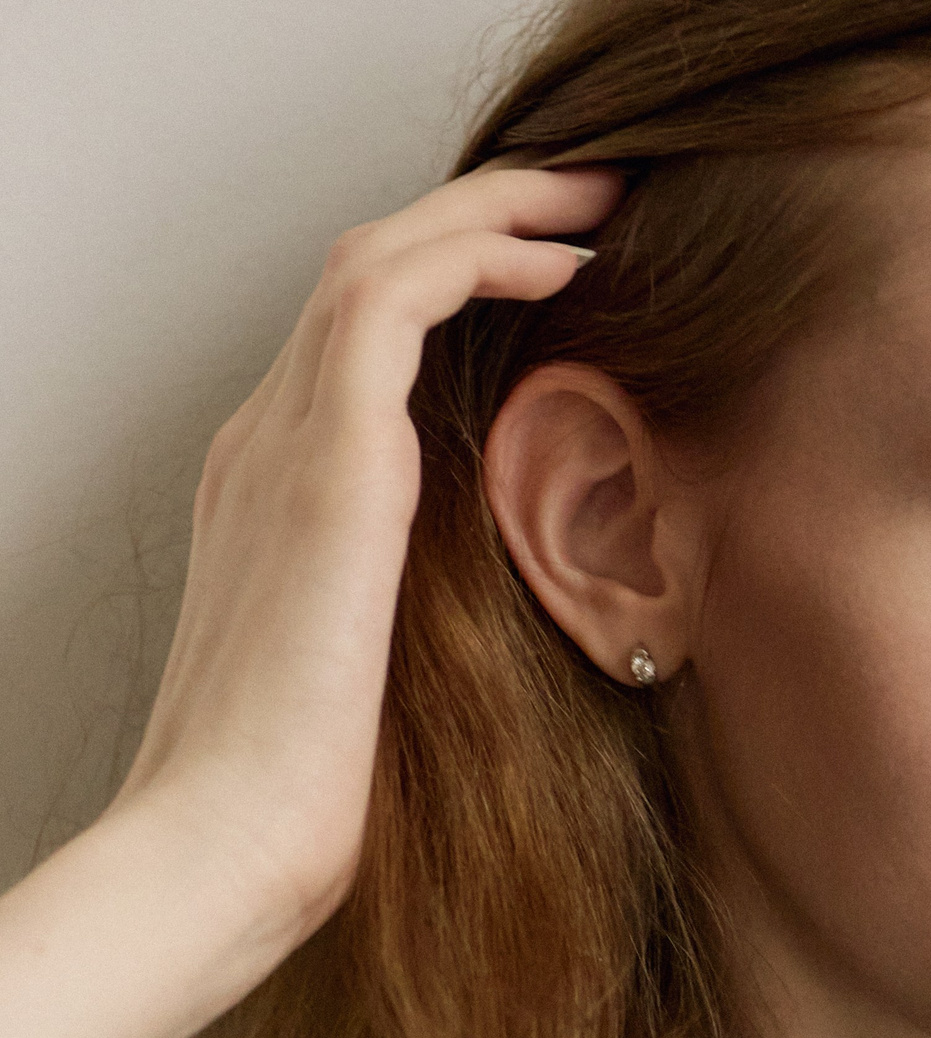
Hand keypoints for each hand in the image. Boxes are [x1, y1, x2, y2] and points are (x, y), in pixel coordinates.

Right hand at [110, 162, 622, 946]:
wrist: (225, 843)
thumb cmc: (315, 793)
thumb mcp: (392, 668)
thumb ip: (437, 601)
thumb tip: (547, 596)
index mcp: (282, 489)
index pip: (367, 334)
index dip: (466, 276)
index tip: (571, 268)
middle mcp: (269, 441)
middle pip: (373, 265)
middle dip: (488, 212)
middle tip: (598, 194)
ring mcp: (281, 440)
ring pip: (380, 252)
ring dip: (495, 208)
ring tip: (597, 196)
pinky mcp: (322, 460)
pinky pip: (390, 296)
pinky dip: (477, 257)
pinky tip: (563, 264)